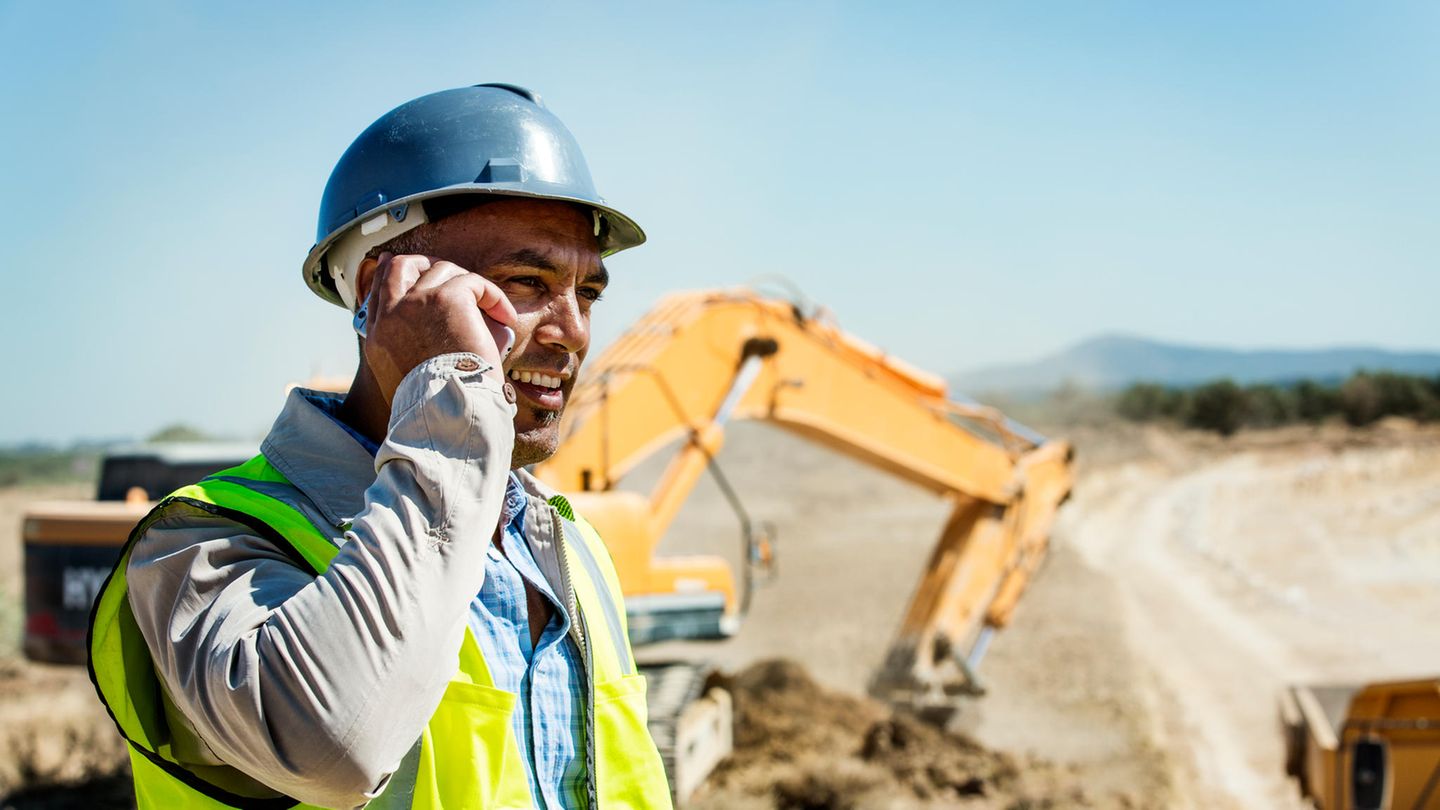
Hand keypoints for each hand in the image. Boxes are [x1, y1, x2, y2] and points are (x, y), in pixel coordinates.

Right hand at [360, 252, 517, 404]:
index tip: (413, 273)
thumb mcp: (410, 378)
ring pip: (443, 271)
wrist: (447, 412)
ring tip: (489, 312)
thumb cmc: (438, 405)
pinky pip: (474, 282)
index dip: (395, 275)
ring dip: (469, 286)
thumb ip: (415, 349)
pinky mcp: (448, 298)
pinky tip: (503, 317)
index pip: (380, 289)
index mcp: (378, 335)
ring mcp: (417, 302)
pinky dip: (493, 296)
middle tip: (454, 278)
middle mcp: (392, 314)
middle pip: (401, 265)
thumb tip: (447, 330)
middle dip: (427, 264)